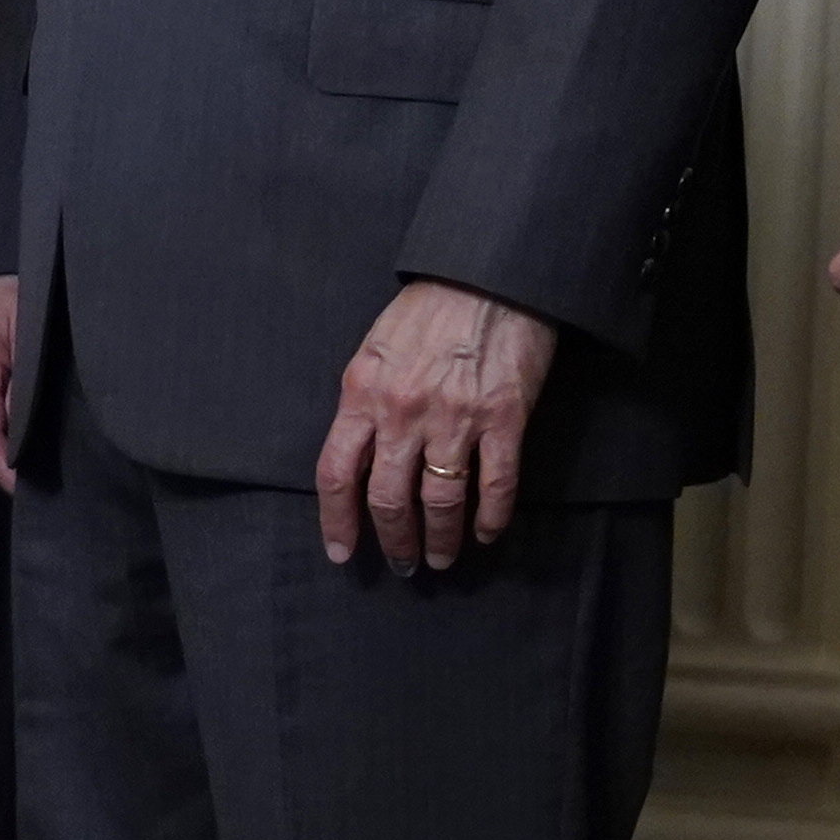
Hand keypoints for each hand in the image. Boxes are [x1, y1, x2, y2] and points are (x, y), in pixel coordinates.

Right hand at [0, 276, 22, 482]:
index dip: (1, 466)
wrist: (2, 260)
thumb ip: (26, 381)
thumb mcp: (33, 331)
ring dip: (0, 447)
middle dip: (2, 463)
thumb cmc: (24, 290)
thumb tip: (20, 431)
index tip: (23, 488)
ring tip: (31, 466)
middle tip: (37, 485)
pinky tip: (18, 438)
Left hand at [316, 277, 555, 571]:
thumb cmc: (428, 308)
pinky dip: (490, 518)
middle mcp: (402, 412)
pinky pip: (495, 485)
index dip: (336, 520)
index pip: (336, 473)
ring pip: (440, 501)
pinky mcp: (503, 418)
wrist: (488, 275)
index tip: (342, 553)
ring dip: (440, 539)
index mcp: (362, 392)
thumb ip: (365, 401)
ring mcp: (455, 418)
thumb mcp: (375, 349)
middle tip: (401, 564)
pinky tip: (486, 534)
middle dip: (393, 541)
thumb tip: (361, 455)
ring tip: (441, 558)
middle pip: (387, 498)